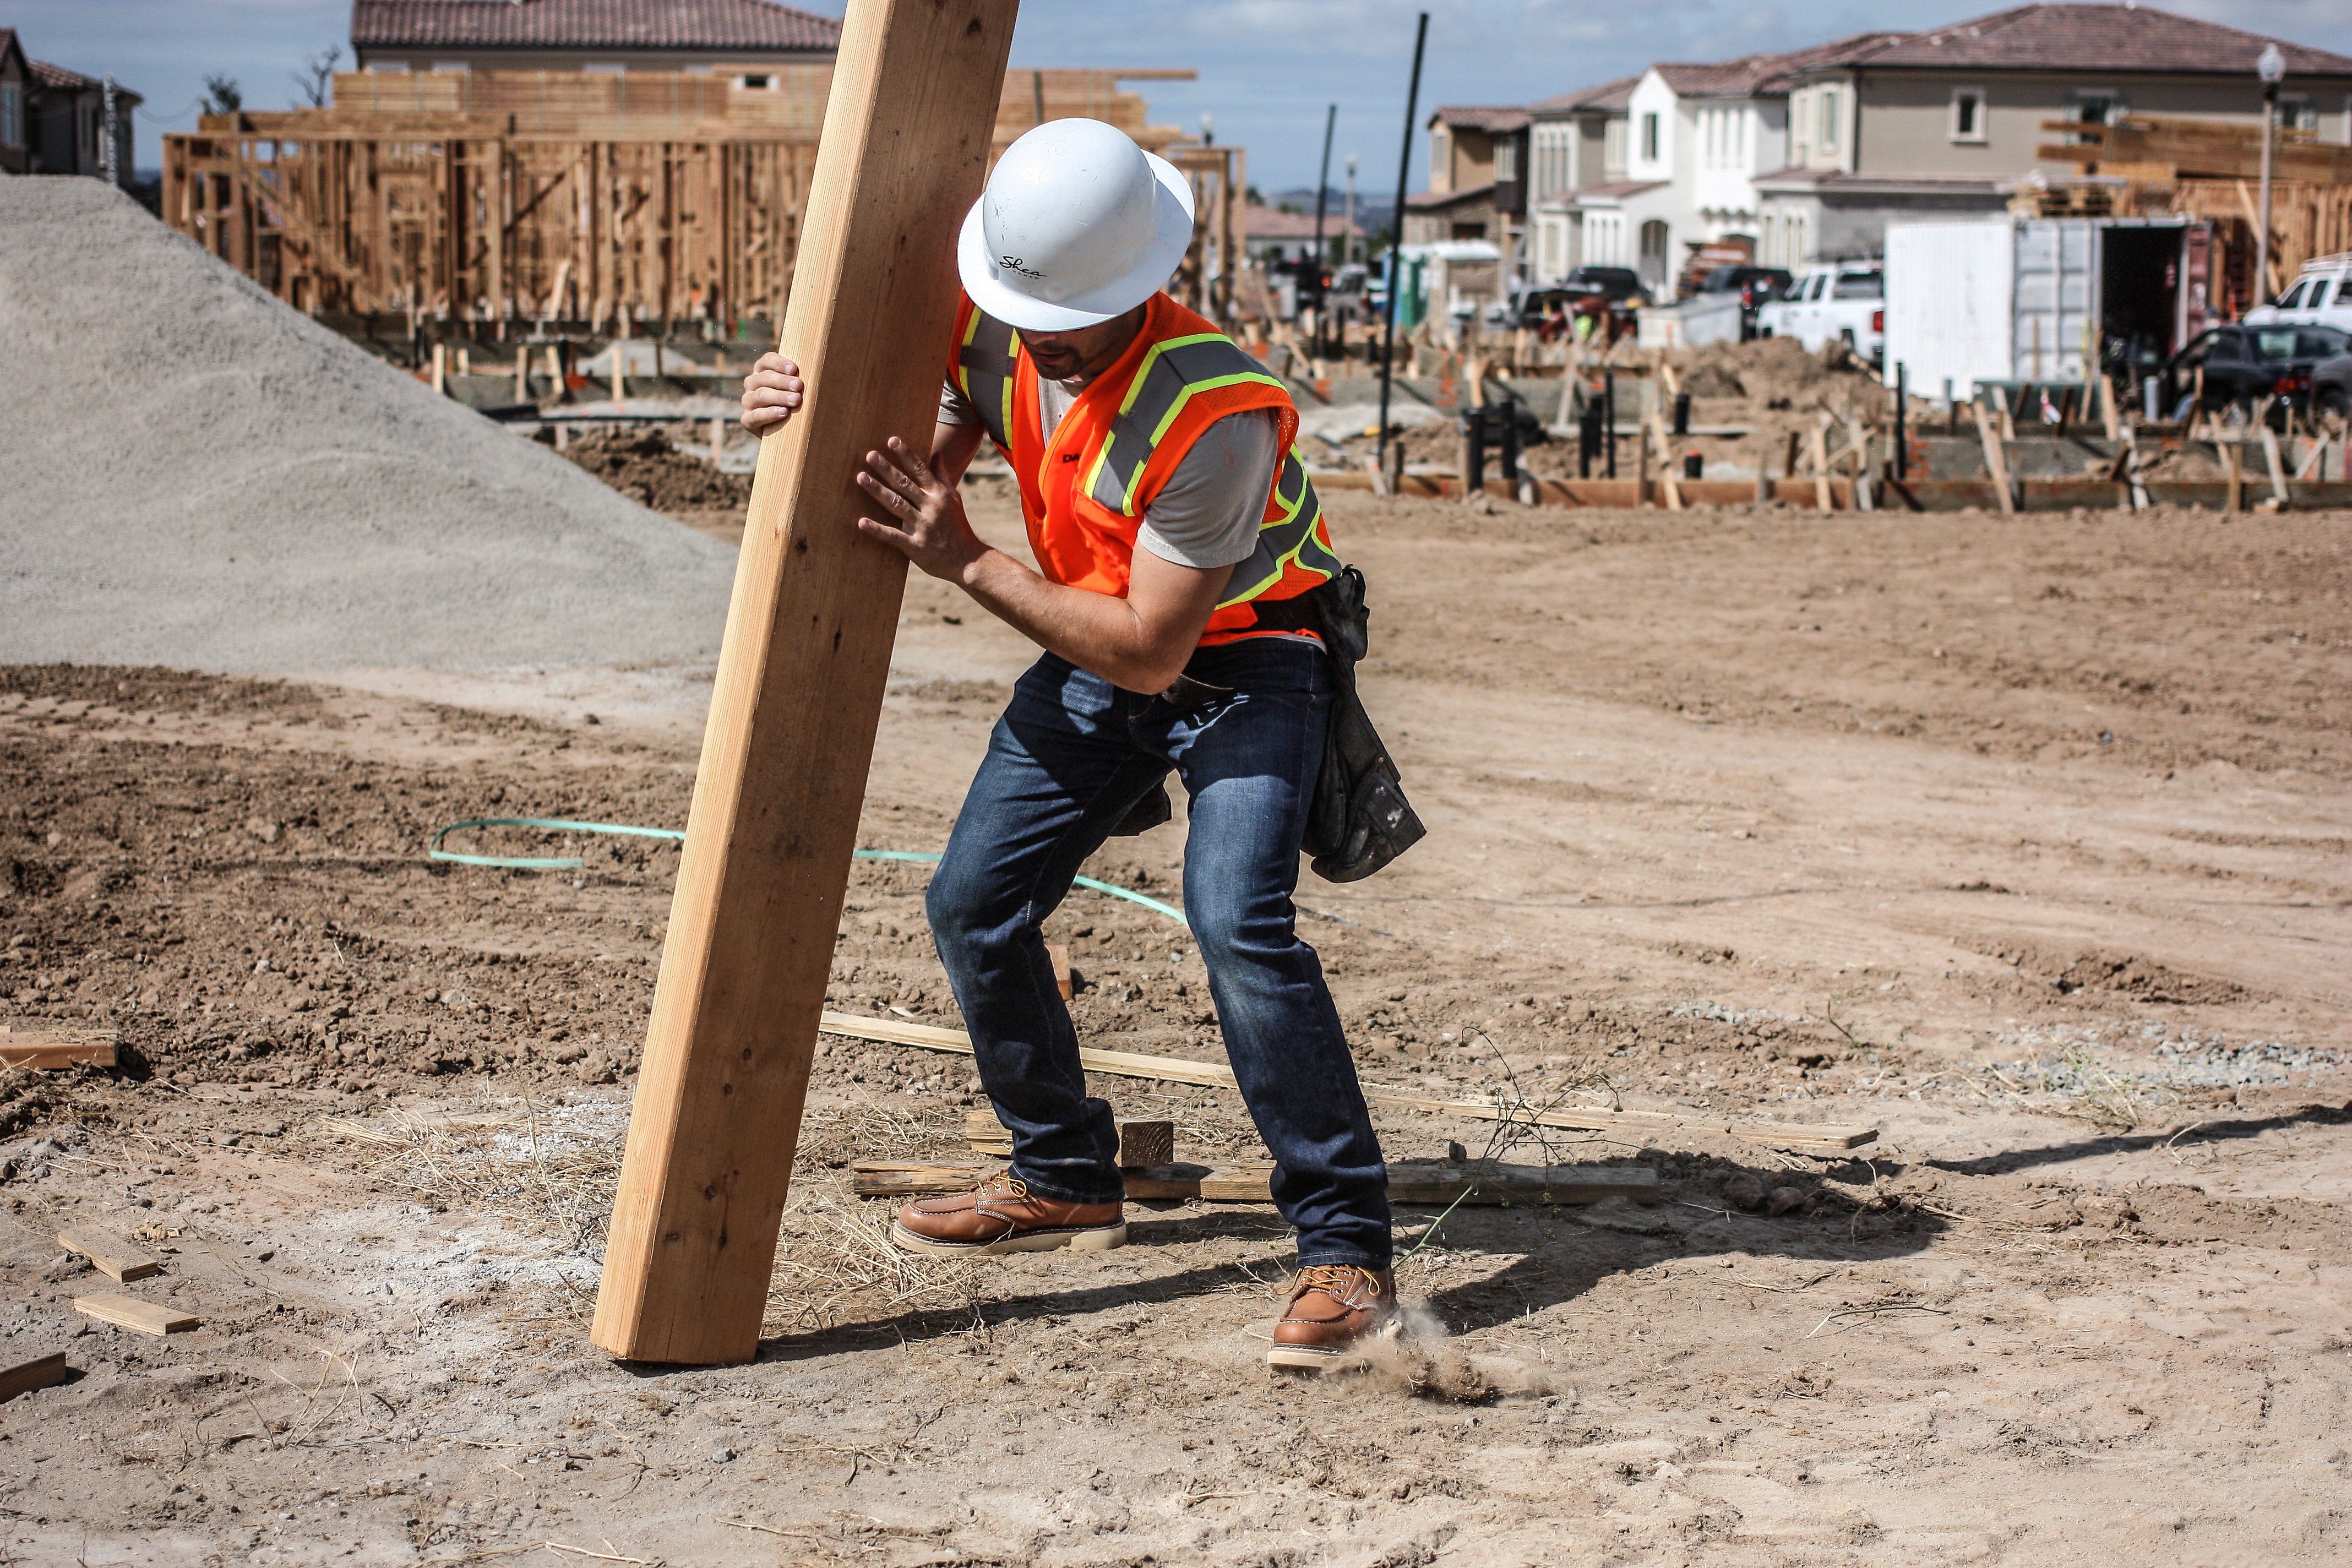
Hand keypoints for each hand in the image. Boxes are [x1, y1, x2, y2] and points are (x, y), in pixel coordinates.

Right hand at [740, 352, 802, 433]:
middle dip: (783, 381)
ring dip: (779, 397)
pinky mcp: (747, 419)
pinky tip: (783, 412)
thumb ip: (799, 378)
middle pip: (765, 378)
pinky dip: (770, 414)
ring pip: (761, 395)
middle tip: (799, 386)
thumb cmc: (794, 403)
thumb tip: (817, 371)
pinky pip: (756, 415)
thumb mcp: (796, 388)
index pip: (767, 360)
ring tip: (796, 400)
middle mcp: (752, 383)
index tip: (794, 369)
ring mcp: (748, 401)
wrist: (784, 431)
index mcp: (762, 370)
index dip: (780, 363)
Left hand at [855, 437, 987, 581]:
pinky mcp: (914, 546)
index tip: (892, 440)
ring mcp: (922, 527)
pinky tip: (861, 522)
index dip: (906, 454)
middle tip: (870, 455)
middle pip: (904, 484)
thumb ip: (942, 476)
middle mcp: (930, 507)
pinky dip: (877, 529)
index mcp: (939, 495)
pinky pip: (893, 536)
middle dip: (887, 469)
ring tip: (861, 477)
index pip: (920, 470)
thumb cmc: (957, 527)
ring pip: (896, 504)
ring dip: (877, 490)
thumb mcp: (953, 499)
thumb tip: (937, 453)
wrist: (967, 560)